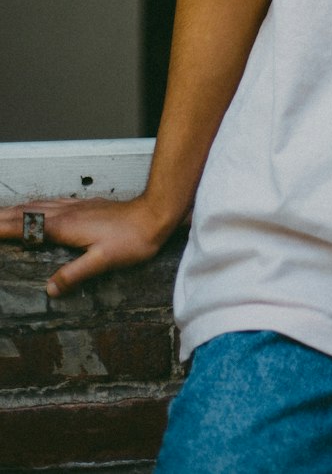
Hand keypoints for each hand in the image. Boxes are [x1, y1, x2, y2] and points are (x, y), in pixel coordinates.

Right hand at [0, 194, 179, 296]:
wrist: (154, 214)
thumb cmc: (132, 239)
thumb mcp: (103, 261)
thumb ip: (75, 274)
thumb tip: (50, 288)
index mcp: (65, 226)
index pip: (25, 226)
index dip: (2, 228)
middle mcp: (67, 213)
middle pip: (26, 212)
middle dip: (2, 216)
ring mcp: (76, 207)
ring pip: (38, 206)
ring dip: (16, 210)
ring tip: (0, 214)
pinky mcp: (85, 206)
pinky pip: (51, 204)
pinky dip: (34, 206)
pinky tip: (36, 209)